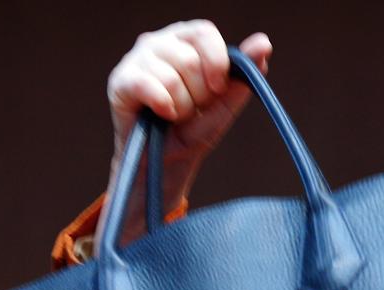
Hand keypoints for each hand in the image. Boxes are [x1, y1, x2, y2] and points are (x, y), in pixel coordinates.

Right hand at [99, 21, 271, 243]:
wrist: (166, 163)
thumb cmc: (194, 130)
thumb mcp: (225, 104)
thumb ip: (243, 74)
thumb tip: (264, 43)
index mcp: (186, 41)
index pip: (204, 32)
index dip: (215, 62)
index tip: (217, 89)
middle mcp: (159, 42)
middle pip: (189, 58)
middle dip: (199, 94)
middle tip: (191, 109)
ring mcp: (137, 59)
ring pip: (171, 76)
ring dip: (181, 106)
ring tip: (175, 115)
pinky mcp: (120, 80)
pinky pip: (148, 85)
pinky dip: (163, 106)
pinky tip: (163, 115)